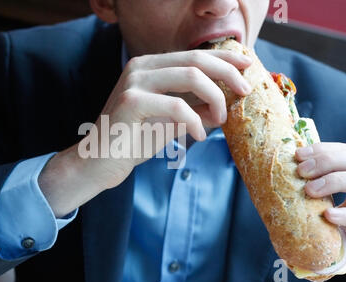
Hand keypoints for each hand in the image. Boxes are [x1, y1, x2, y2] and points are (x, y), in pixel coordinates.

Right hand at [40, 50, 252, 216]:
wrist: (98, 163)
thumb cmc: (133, 142)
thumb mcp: (170, 123)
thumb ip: (195, 110)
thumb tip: (225, 106)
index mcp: (149, 67)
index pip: (194, 55)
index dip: (224, 58)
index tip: (247, 68)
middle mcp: (141, 67)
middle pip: (196, 59)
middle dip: (228, 73)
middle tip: (246, 91)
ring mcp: (134, 82)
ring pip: (191, 76)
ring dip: (215, 97)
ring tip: (221, 118)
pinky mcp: (131, 102)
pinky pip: (176, 106)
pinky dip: (194, 121)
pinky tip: (199, 136)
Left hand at [296, 142, 345, 268]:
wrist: (341, 253)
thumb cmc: (331, 227)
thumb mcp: (322, 202)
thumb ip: (311, 187)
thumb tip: (275, 174)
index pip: (345, 151)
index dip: (323, 149)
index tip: (298, 155)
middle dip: (326, 161)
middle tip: (301, 172)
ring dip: (335, 180)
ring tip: (309, 191)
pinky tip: (329, 215)